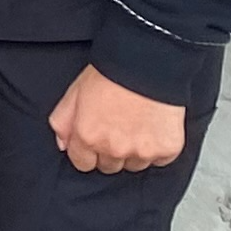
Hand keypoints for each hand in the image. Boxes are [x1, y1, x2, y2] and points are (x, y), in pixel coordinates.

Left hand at [49, 66, 188, 173]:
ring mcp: (142, 152)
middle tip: (118, 128)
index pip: (83, 164)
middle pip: (109, 166)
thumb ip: (63, 122)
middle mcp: (114, 149)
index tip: (96, 141)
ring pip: (135, 165)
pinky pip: (160, 160)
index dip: (88, 152)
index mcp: (88, 137)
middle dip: (111, 151)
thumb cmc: (112, 73)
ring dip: (135, 151)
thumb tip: (64, 143)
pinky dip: (158, 148)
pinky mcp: (167, 150)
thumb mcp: (74, 93)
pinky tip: (154, 128)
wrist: (149, 64)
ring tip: (137, 125)